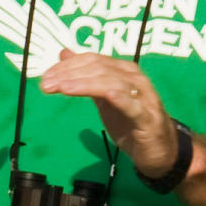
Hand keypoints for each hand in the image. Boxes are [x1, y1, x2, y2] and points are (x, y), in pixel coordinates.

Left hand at [38, 49, 182, 180]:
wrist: (160, 150)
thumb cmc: (131, 123)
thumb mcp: (104, 99)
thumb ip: (87, 77)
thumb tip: (65, 55)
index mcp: (122, 71)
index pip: (93, 59)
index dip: (68, 65)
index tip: (46, 76)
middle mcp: (133, 77)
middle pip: (99, 68)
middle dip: (70, 73)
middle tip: (46, 83)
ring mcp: (141, 95)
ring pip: (110, 81)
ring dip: (83, 82)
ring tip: (61, 88)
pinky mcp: (146, 115)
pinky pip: (129, 102)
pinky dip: (113, 94)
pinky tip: (99, 94)